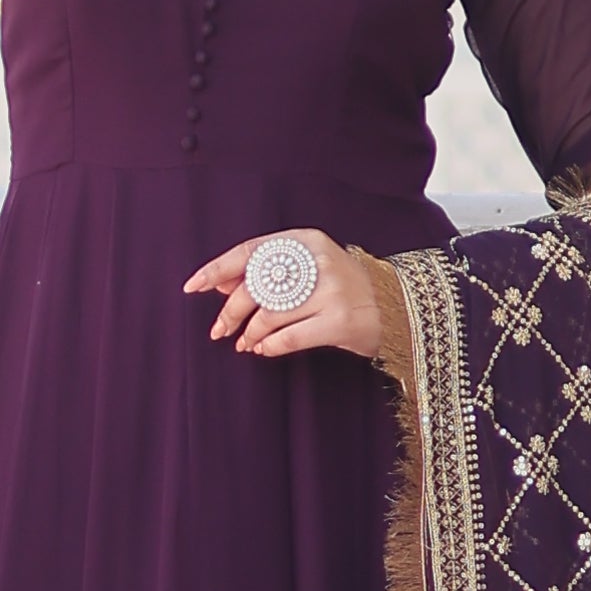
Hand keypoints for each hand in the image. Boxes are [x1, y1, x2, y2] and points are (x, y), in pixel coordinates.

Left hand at [183, 229, 386, 362]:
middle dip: (231, 312)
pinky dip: (269, 346)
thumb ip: (269, 272)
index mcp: (307, 240)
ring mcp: (331, 291)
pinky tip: (263, 350)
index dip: (218, 269)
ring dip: (250, 334)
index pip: (251, 251)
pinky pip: (288, 337)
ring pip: (269, 315)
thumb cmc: (343, 288)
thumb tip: (221, 284)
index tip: (194, 286)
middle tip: (219, 330)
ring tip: (245, 343)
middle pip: (257, 286)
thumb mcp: (310, 268)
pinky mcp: (339, 321)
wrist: (397, 307)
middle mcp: (319, 261)